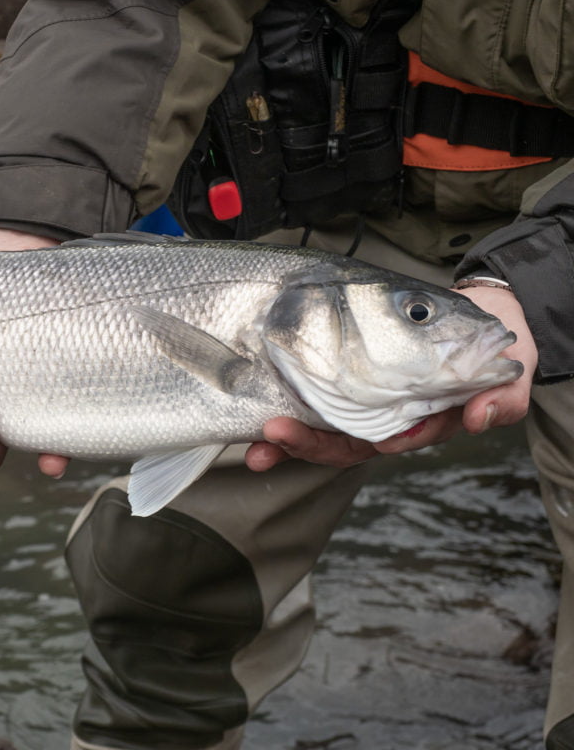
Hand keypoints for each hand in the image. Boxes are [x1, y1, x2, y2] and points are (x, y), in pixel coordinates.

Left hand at [244, 285, 537, 471]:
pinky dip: (284, 404)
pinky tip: (256, 411)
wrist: (478, 318)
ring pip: (318, 427)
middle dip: (305, 445)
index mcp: (418, 422)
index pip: (388, 441)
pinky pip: (311, 399)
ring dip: (285, 437)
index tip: (351, 439)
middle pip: (341, 442)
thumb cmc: (490, 347)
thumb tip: (481, 417)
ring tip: (254, 440)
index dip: (365, 443)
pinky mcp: (342, 380)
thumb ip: (500, 398)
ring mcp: (360, 403)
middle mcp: (382, 419)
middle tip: (273, 434)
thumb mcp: (509, 372)